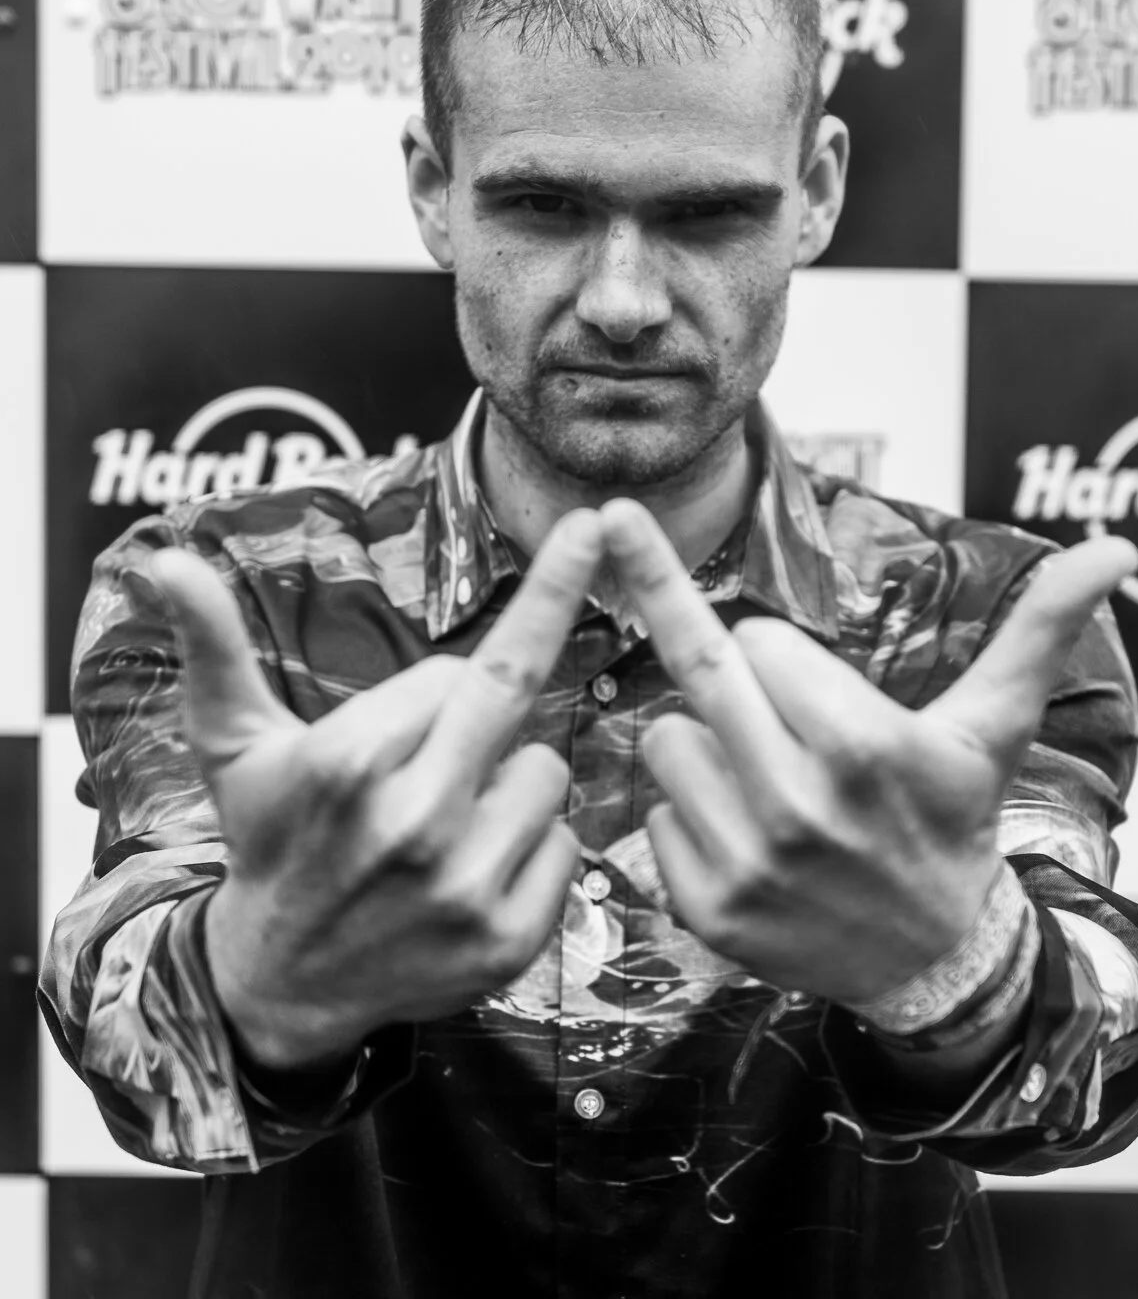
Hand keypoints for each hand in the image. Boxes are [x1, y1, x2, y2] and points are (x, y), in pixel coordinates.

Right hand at [151, 509, 602, 1069]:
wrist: (281, 983)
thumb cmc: (270, 841)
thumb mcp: (234, 743)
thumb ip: (214, 643)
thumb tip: (168, 560)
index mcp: (351, 762)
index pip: (460, 668)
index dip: (443, 686)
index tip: (437, 689)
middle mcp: (413, 822)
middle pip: (519, 687)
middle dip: (555, 603)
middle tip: (592, 529)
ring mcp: (466, 887)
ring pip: (550, 772)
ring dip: (513, 781)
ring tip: (451, 815)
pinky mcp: (507, 941)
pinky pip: (567, 846)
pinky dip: (534, 849)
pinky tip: (476, 866)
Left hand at [600, 498, 1136, 1006]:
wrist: (935, 959)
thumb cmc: (954, 819)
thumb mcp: (994, 724)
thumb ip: (1040, 626)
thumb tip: (1115, 549)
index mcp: (861, 745)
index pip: (754, 636)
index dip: (782, 657)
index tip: (817, 693)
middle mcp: (796, 806)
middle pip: (698, 673)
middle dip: (733, 680)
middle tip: (768, 710)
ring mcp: (745, 864)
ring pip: (665, 741)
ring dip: (705, 748)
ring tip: (769, 782)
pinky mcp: (706, 910)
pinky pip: (653, 816)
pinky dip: (689, 818)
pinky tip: (748, 839)